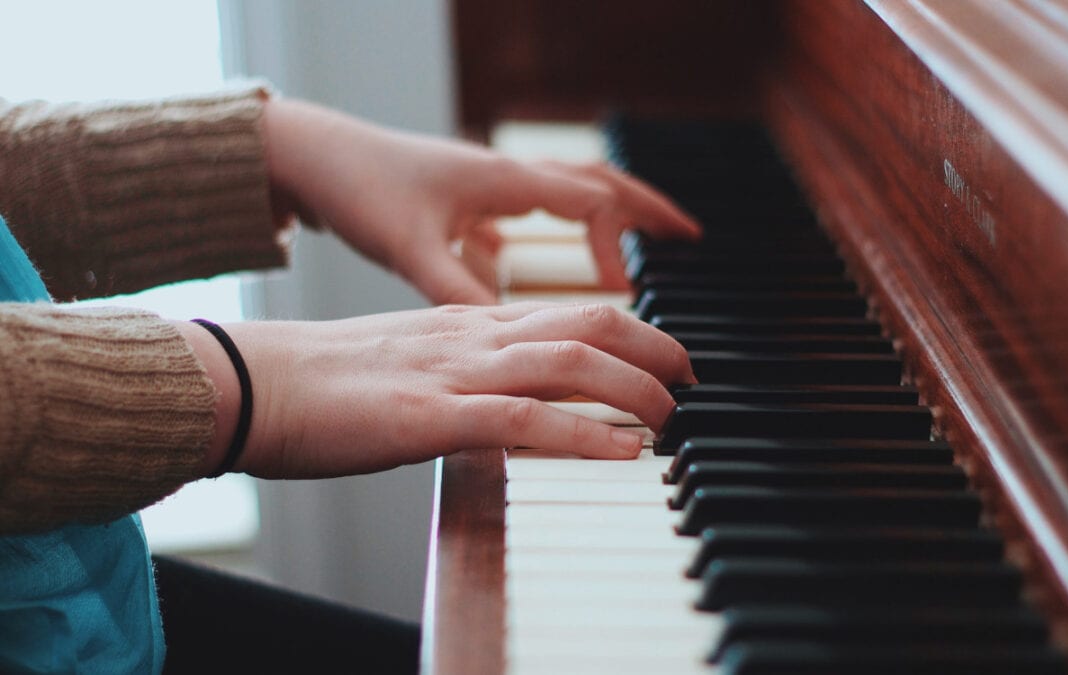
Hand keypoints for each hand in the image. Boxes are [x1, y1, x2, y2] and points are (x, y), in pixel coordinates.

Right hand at [179, 302, 694, 477]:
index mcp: (467, 322)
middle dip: (655, 346)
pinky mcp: (429, 417)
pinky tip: (624, 452)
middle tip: (691, 380)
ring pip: (571, 363)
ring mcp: (454, 373)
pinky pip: (523, 420)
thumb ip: (463, 368)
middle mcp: (472, 336)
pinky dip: (584, 435)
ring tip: (672, 417)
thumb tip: (508, 398)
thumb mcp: (410, 361)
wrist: (253, 380)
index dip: (633, 328)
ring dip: (636, 388)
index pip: (570, 311)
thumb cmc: (323, 379)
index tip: (665, 356)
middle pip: (589, 321)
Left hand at [262, 98, 701, 304]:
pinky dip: (552, 230)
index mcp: (504, 181)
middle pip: (597, 183)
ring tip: (637, 244)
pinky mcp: (465, 200)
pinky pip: (527, 209)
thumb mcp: (410, 248)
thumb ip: (459, 290)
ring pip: (566, 193)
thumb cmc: (359, 189)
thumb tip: (508, 334)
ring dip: (607, 216)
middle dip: (646, 208)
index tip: (626, 293)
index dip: (617, 248)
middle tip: (690, 236)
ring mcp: (487, 186)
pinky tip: (537, 258)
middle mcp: (505, 177)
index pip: (590, 204)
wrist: (312, 156)